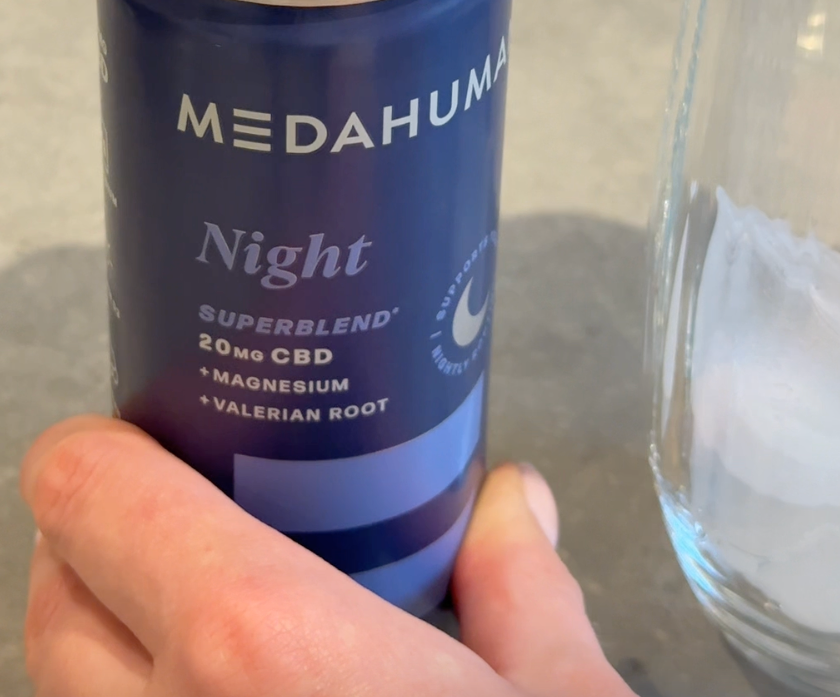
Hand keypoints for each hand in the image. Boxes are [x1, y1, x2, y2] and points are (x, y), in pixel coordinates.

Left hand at [22, 416, 631, 696]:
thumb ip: (522, 588)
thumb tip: (511, 507)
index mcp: (254, 642)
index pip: (79, 489)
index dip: (105, 452)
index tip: (163, 445)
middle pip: (49, 598)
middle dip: (101, 554)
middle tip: (192, 539)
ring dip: (107, 662)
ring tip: (205, 650)